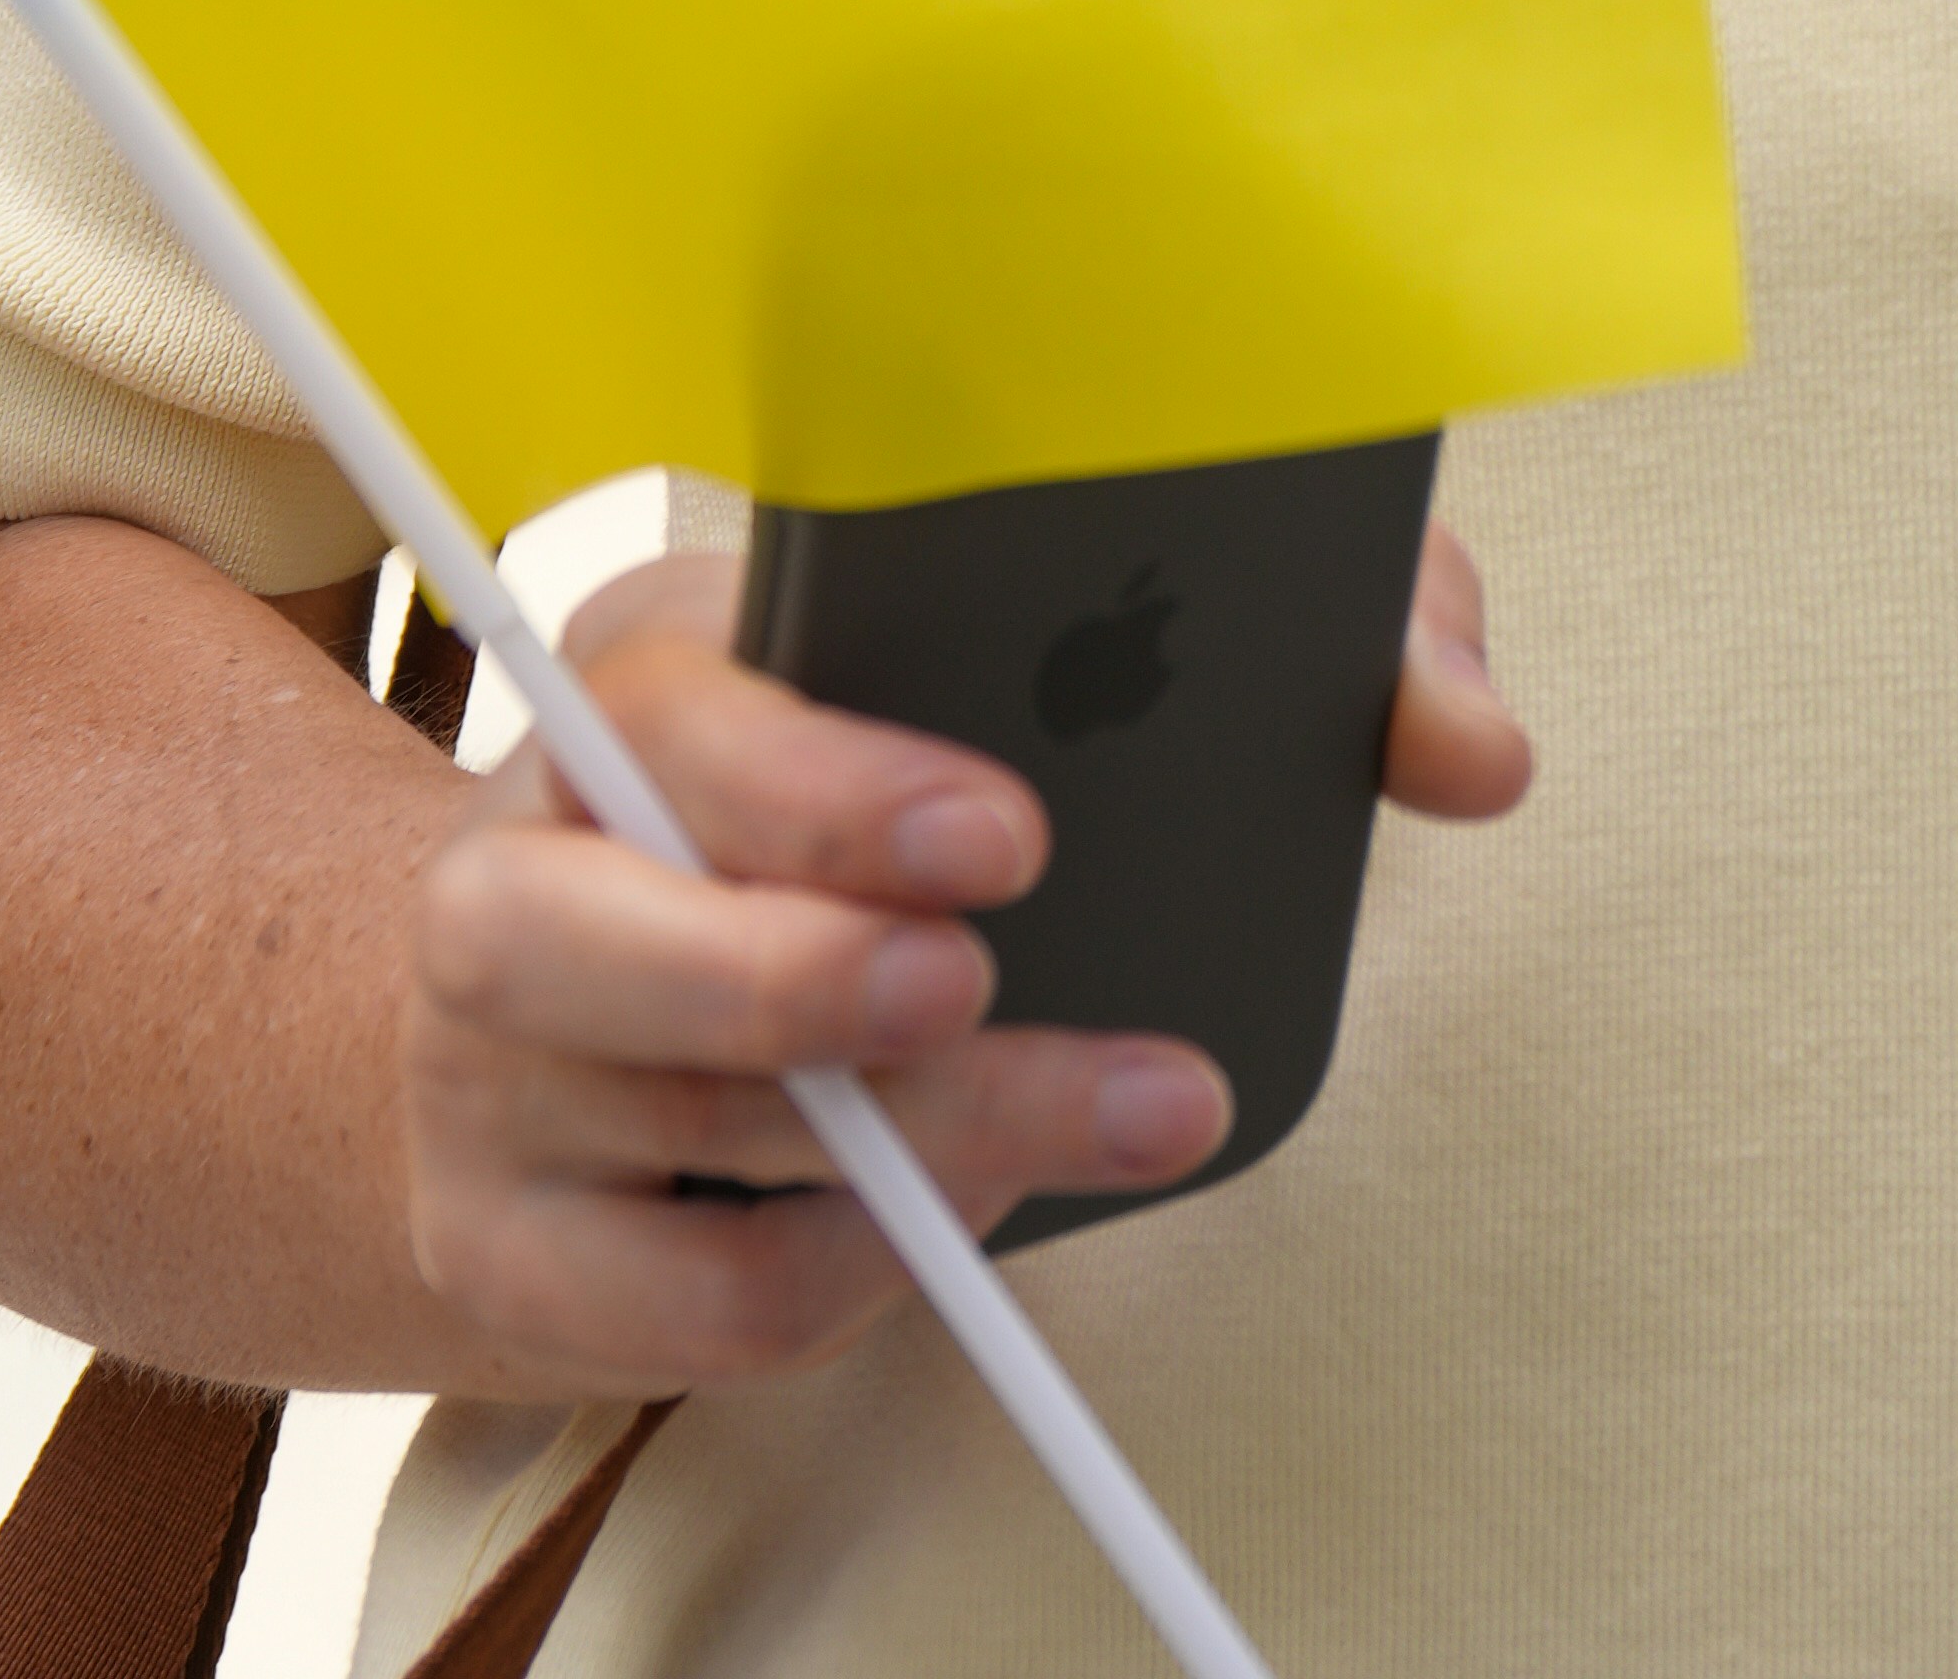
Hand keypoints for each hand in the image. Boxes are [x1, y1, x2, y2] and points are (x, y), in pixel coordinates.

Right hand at [396, 522, 1529, 1388]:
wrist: (575, 989)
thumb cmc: (872, 785)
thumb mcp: (1027, 659)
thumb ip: (1290, 646)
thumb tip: (1470, 743)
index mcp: (645, 683)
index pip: (691, 714)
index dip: (836, 785)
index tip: (1006, 835)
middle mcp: (523, 866)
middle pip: (594, 936)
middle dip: (801, 974)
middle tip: (980, 984)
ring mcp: (488, 1075)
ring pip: (661, 1132)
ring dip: (889, 1152)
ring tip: (1090, 1118)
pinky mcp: (510, 1251)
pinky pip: (678, 1311)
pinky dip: (833, 1286)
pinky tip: (966, 1224)